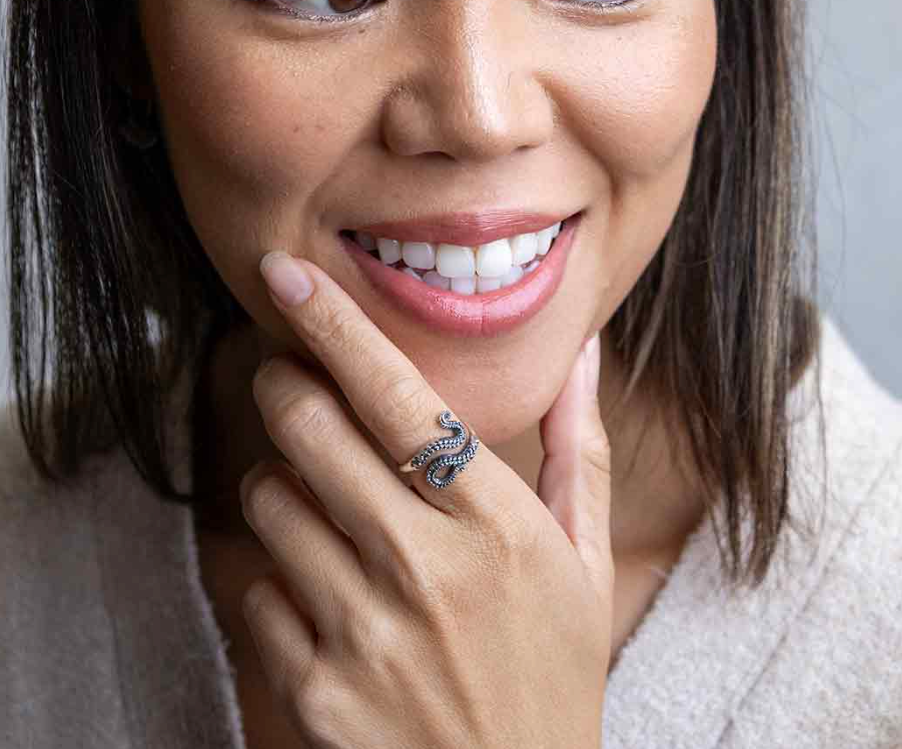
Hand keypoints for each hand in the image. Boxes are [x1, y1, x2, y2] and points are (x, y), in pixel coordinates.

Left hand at [240, 250, 613, 748]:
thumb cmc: (553, 671)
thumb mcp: (585, 561)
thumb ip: (575, 449)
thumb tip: (582, 351)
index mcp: (497, 527)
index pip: (399, 398)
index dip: (337, 325)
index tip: (289, 273)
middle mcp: (423, 570)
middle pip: (308, 427)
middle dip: (284, 381)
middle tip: (291, 376)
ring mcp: (360, 633)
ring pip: (269, 499)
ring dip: (283, 479)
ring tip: (327, 502)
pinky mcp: (311, 689)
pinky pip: (255, 585)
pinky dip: (277, 568)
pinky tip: (325, 590)